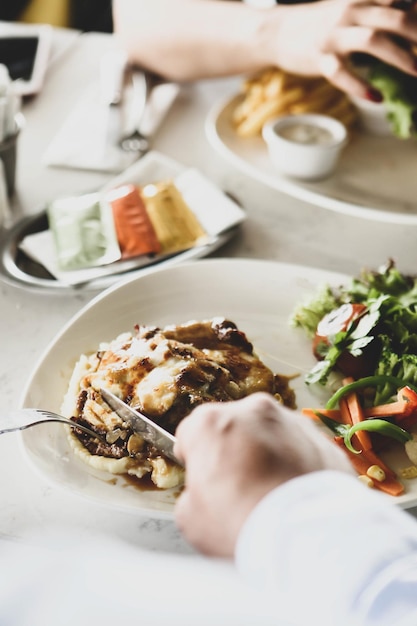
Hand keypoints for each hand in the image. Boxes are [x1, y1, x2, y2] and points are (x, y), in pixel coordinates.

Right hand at [174, 392, 352, 557]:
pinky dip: (296, 464)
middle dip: (234, 452)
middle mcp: (252, 410)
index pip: (191, 433)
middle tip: (238, 489)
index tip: (202, 479)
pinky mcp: (322, 439)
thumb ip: (193, 494)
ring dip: (267, 455)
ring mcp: (292, 421)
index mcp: (211, 422)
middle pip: (233, 427)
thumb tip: (203, 496)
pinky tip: (295, 496)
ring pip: (270, 434)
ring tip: (271, 494)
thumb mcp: (191, 519)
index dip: (194, 458)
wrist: (306, 537)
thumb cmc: (241, 523)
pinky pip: (301, 448)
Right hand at [268, 0, 416, 97]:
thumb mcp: (354, 11)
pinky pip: (341, 73)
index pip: (397, 1)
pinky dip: (360, 87)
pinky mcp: (319, 58)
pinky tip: (377, 98)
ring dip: (400, 57)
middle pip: (393, 18)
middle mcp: (350, 11)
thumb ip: (382, 14)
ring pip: (372, 40)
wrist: (280, 32)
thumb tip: (412, 21)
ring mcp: (333, 35)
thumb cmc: (325, 24)